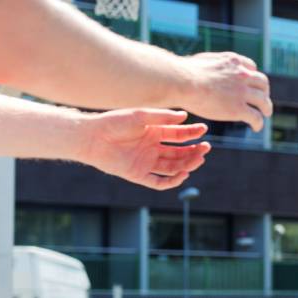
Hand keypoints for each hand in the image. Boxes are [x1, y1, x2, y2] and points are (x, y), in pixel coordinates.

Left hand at [75, 109, 212, 189]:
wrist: (92, 137)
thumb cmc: (114, 122)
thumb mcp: (141, 116)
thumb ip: (163, 117)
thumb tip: (184, 116)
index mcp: (153, 132)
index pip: (178, 135)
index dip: (191, 133)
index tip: (203, 130)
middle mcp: (151, 148)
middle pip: (178, 153)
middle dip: (193, 151)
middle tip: (206, 148)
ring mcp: (146, 162)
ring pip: (172, 167)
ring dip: (187, 164)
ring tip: (199, 159)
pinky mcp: (138, 175)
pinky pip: (159, 182)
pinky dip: (172, 181)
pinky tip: (183, 174)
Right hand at [175, 52, 272, 130]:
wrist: (182, 82)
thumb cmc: (183, 73)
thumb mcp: (203, 61)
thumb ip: (211, 65)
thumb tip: (204, 68)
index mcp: (233, 62)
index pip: (251, 68)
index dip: (252, 77)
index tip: (250, 84)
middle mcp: (241, 75)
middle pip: (262, 83)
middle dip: (264, 91)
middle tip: (262, 99)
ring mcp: (241, 92)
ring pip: (263, 101)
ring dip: (266, 108)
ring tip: (265, 114)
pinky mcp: (238, 109)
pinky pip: (255, 117)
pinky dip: (258, 123)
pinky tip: (256, 127)